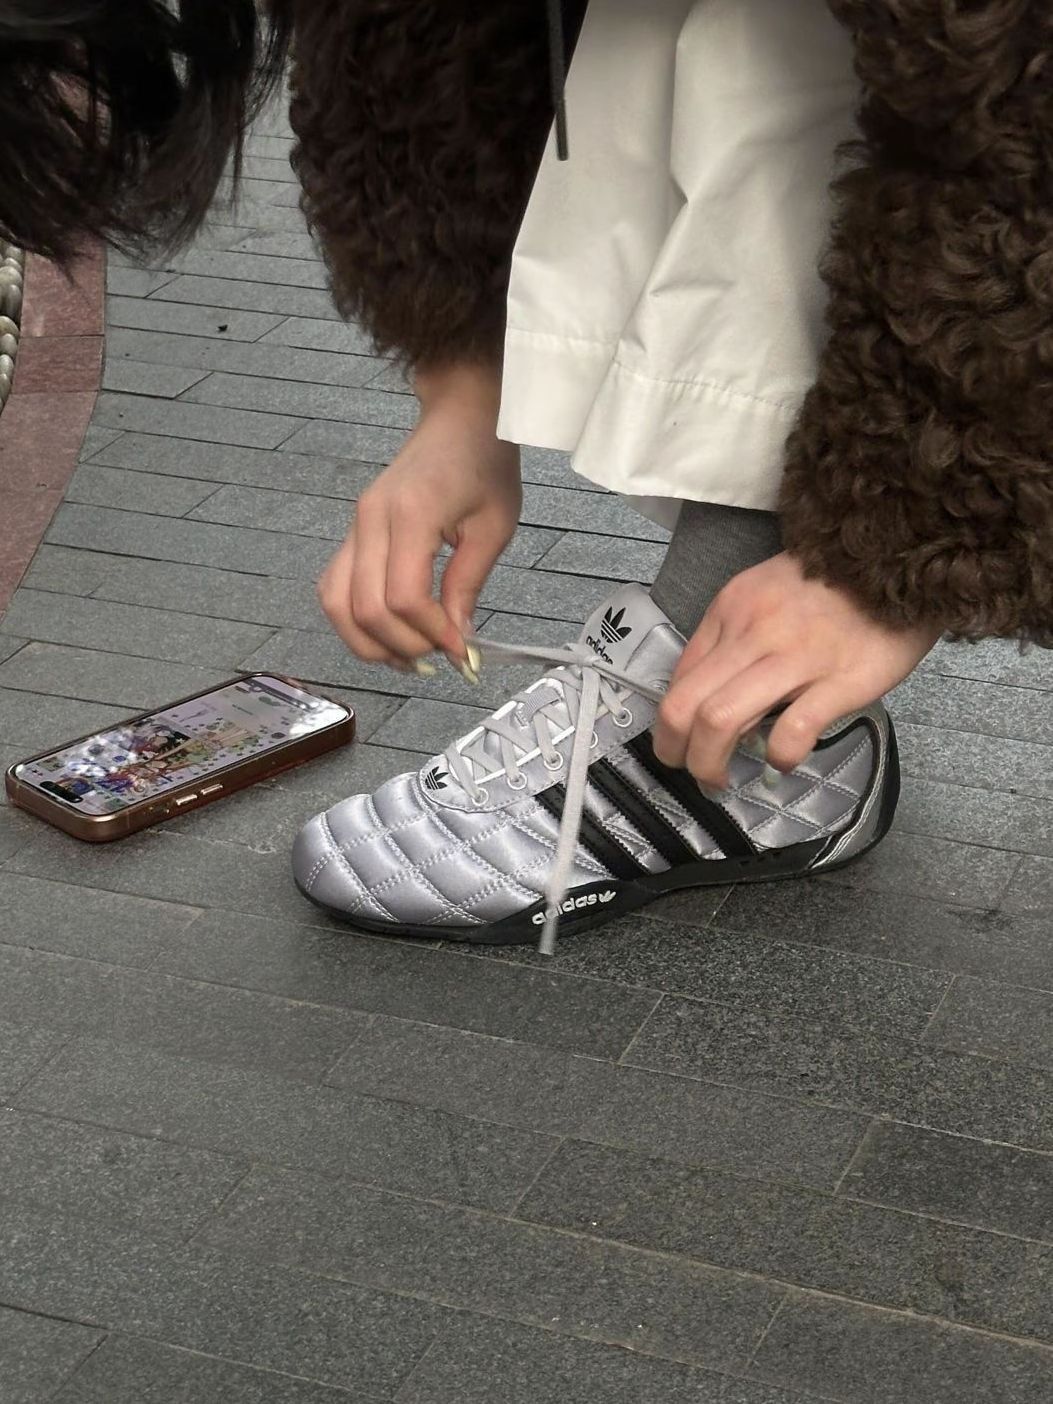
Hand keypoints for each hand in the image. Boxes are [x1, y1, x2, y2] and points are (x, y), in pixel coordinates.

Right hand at [318, 363, 521, 668]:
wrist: (459, 421)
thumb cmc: (483, 465)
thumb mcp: (494, 527)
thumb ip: (468, 585)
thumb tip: (456, 640)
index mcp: (410, 514)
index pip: (403, 597)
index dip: (430, 633)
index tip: (460, 650)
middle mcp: (371, 520)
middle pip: (364, 608)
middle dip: (402, 646)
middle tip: (437, 657)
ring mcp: (354, 526)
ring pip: (336, 604)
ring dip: (369, 642)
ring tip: (408, 657)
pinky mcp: (352, 534)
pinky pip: (334, 588)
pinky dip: (353, 621)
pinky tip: (387, 634)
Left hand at [652, 551, 942, 787]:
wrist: (901, 559)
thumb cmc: (832, 585)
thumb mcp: (764, 594)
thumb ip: (731, 638)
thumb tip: (704, 695)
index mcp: (732, 609)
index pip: (679, 678)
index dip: (668, 724)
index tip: (677, 745)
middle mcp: (755, 631)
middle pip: (687, 706)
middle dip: (676, 751)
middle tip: (690, 772)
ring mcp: (797, 657)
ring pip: (721, 720)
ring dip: (710, 763)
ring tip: (723, 780)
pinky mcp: (842, 681)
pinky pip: (793, 731)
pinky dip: (779, 756)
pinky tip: (783, 761)